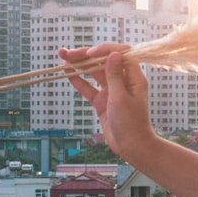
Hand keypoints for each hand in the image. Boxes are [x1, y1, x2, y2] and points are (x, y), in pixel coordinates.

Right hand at [59, 44, 157, 161]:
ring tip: (64, 56)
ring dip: (80, 65)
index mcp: (134, 77)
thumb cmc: (131, 123)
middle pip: (104, 61)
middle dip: (87, 55)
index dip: (105, 50)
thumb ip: (115, 76)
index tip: (90, 53)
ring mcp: (112, 90)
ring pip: (94, 73)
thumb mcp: (120, 98)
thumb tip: (114, 54)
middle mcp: (123, 81)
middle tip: (68, 53)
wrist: (131, 146)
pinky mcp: (103, 100)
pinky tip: (67, 72)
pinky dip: (79, 80)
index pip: (121, 54)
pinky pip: (89, 87)